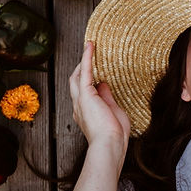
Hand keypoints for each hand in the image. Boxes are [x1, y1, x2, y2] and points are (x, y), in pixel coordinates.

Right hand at [69, 41, 130, 155]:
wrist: (110, 144)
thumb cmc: (114, 135)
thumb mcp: (113, 112)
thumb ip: (107, 98)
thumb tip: (104, 84)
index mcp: (85, 113)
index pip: (85, 94)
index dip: (89, 83)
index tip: (97, 75)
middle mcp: (79, 107)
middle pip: (75, 83)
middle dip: (81, 70)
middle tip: (90, 57)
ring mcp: (80, 100)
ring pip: (76, 76)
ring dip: (83, 62)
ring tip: (90, 48)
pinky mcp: (86, 95)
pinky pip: (85, 71)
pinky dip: (87, 58)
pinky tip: (91, 46)